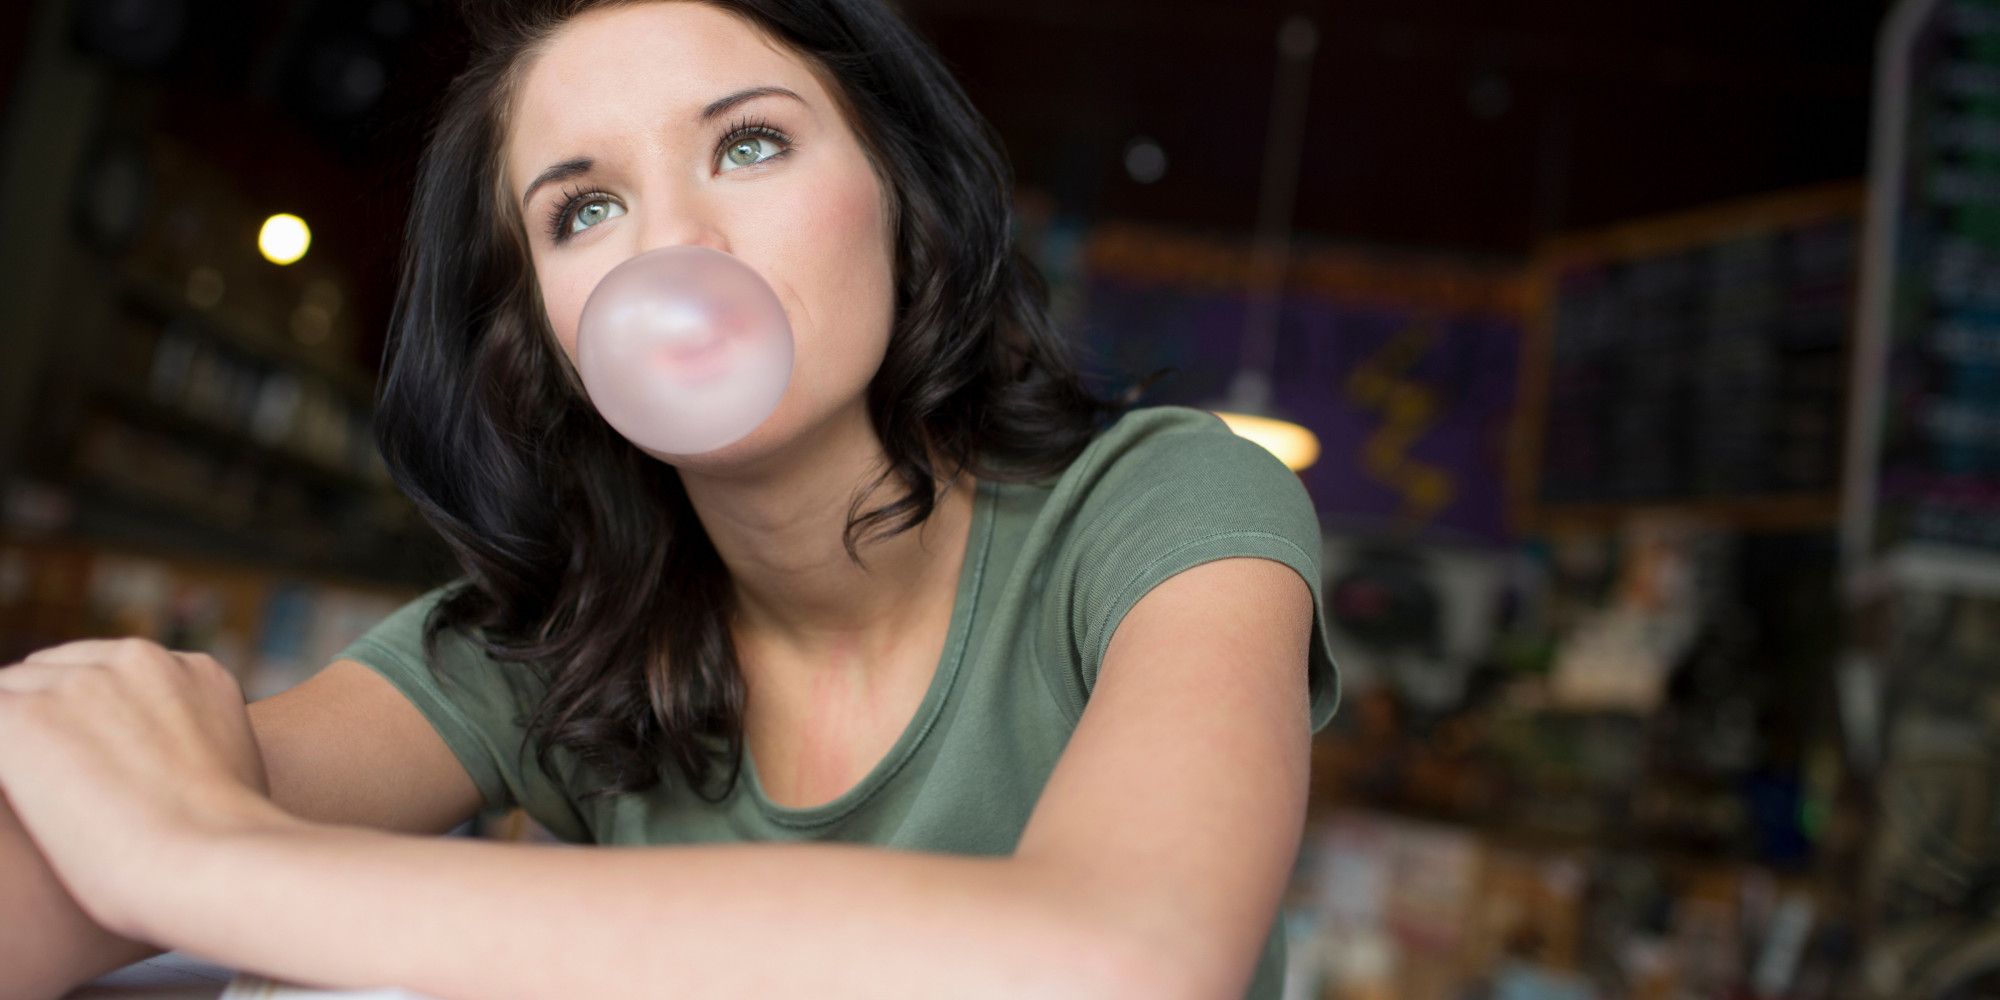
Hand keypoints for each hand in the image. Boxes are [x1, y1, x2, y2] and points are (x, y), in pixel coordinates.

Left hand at [0, 638, 287, 940]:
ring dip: (15, 742)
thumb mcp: (238, 770)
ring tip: (43, 801)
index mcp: (194, 671)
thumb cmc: (228, 850)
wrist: (209, 867)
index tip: (92, 763)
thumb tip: (167, 769)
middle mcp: (140, 660)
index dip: (92, 719)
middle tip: (61, 783)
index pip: (112, 672)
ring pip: (9, 693)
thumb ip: (197, 745)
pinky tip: (17, 794)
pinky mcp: (24, 717)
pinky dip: (0, 761)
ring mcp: (80, 683)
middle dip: (49, 718)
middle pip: (56, 671)